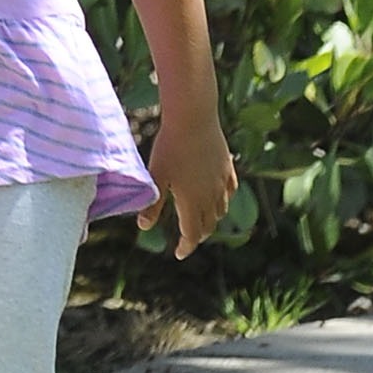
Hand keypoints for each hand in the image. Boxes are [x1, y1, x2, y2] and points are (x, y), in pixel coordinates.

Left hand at [142, 116, 238, 258]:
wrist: (194, 118)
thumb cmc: (170, 147)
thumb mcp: (156, 175)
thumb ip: (151, 204)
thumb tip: (143, 226)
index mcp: (192, 202)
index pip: (192, 235)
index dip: (185, 247)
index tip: (178, 253)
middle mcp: (211, 196)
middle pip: (208, 225)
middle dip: (197, 235)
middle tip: (187, 238)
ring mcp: (222, 182)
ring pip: (220, 210)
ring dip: (210, 219)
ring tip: (200, 219)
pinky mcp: (228, 168)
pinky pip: (229, 192)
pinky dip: (222, 200)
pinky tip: (216, 196)